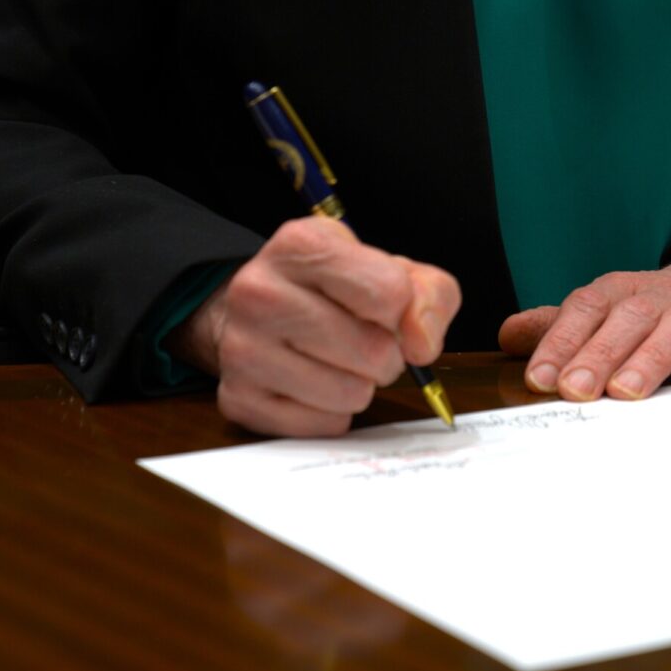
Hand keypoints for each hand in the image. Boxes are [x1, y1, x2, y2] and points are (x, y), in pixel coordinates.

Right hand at [172, 217, 460, 437]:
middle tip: (364, 340)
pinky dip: (332, 411)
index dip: (405, 312)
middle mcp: (260, 291)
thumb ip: (430, 296)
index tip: (391, 312)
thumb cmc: (332, 289)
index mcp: (300, 245)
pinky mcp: (240, 399)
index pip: (389, 293)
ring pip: (351, 394)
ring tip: (337, 360)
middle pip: (374, 351)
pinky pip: (325, 424)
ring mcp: (242, 348)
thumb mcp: (388, 268)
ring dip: (360, 385)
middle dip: (387, 354)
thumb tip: (422, 345)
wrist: (255, 312)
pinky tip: (313, 382)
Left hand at [497, 237, 670, 402]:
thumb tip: (506, 337)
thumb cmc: (652, 313)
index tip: (539, 379)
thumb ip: (558, 328)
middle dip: (599, 354)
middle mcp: (663, 292)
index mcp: (622, 290)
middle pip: (629, 317)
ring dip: (653, 356)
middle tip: (575, 391)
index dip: (561, 341)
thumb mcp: (604, 315)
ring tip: (629, 392)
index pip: (586, 310)